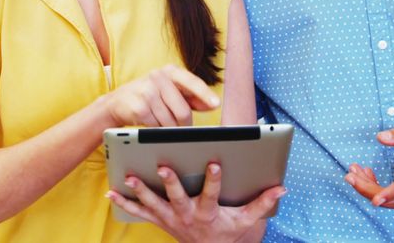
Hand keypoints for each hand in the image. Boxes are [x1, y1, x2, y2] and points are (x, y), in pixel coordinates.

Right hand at [102, 64, 220, 126]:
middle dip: (184, 125)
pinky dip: (156, 130)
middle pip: (183, 110)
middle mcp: (158, 77)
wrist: (117, 102)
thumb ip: (192, 97)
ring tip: (162, 124)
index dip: (205, 94)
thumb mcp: (170, 91)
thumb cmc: (149, 96)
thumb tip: (212, 104)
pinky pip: (156, 126)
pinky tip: (150, 123)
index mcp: (170, 71)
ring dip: (169, 129)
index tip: (216, 104)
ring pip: (170, 122)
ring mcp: (147, 91)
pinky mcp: (138, 107)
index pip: (192, 82)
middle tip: (182, 130)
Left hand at [107, 163, 284, 242]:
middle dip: (170, 182)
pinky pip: (139, 212)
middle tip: (163, 166)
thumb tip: (282, 187)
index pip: (212, 194)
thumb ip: (262, 203)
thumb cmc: (226, 232)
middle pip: (178, 198)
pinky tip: (111, 191)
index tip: (216, 163)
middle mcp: (187, 215)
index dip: (214, 179)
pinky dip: (124, 202)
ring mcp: (170, 219)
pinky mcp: (159, 220)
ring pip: (154, 204)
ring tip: (129, 176)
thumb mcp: (246, 221)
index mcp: (209, 212)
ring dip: (140, 190)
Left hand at [345, 123, 393, 209]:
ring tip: (355, 171)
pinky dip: (376, 192)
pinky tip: (368, 177)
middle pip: (391, 197)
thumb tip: (381, 137)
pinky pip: (391, 202)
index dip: (390, 193)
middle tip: (350, 173)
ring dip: (368, 189)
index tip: (375, 199)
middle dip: (366, 187)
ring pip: (388, 202)